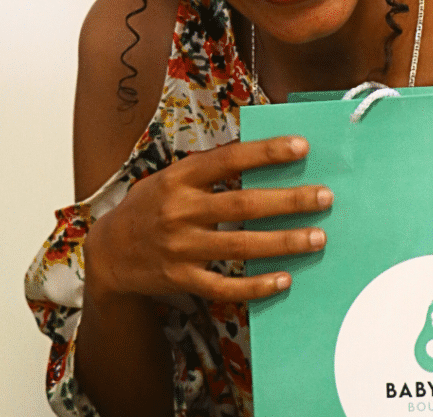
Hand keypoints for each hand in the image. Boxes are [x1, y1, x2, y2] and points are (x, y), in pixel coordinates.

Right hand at [84, 136, 330, 305]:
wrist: (107, 253)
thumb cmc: (151, 205)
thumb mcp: (172, 176)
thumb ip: (210, 167)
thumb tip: (263, 153)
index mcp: (180, 177)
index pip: (230, 159)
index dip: (266, 152)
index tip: (302, 146)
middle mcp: (180, 211)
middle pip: (243, 205)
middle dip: (288, 201)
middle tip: (325, 196)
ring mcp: (180, 248)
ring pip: (241, 247)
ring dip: (284, 243)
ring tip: (318, 237)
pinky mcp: (181, 280)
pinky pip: (224, 287)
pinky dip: (255, 286)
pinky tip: (283, 280)